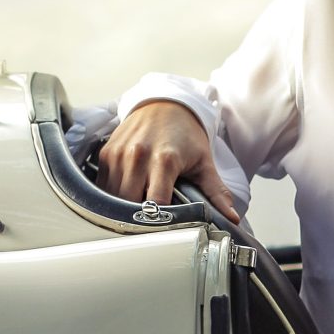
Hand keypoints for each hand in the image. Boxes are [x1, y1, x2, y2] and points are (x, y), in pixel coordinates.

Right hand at [97, 100, 243, 223]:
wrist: (164, 104)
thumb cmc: (185, 133)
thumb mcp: (204, 161)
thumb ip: (215, 192)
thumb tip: (230, 218)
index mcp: (164, 160)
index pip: (155, 204)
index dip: (159, 221)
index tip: (165, 229)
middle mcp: (138, 156)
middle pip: (129, 204)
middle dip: (138, 218)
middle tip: (149, 226)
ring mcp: (118, 154)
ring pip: (112, 198)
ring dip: (121, 209)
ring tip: (135, 214)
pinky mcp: (106, 154)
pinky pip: (102, 186)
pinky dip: (111, 197)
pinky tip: (123, 199)